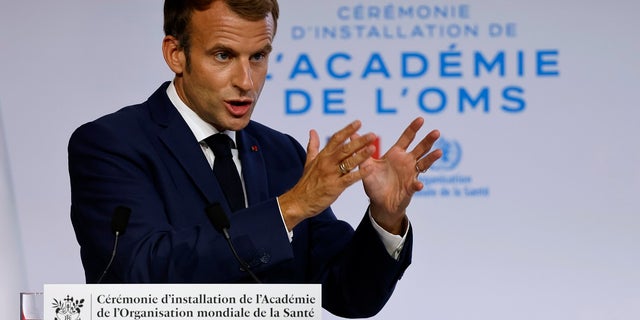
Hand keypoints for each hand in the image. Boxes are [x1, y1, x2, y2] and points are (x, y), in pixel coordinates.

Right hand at [279, 120, 376, 229]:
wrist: (299, 201)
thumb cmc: (306, 182)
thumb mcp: (308, 161)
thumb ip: (313, 146)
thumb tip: (312, 131)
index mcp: (322, 156)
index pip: (336, 139)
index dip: (348, 130)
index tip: (358, 122)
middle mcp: (327, 162)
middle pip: (345, 148)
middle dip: (359, 141)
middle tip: (372, 135)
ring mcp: (331, 174)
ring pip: (348, 162)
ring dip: (361, 155)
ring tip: (373, 148)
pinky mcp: (335, 187)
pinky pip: (349, 179)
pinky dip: (360, 173)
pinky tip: (370, 169)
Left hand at [359, 117, 441, 233]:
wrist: (379, 203)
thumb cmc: (375, 183)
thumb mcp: (366, 166)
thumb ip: (362, 151)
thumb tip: (352, 133)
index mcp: (396, 154)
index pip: (407, 138)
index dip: (413, 129)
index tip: (421, 119)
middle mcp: (406, 162)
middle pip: (420, 149)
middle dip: (428, 140)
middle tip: (436, 132)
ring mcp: (411, 174)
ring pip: (424, 164)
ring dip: (431, 158)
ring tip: (439, 152)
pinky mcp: (410, 188)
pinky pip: (415, 185)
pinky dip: (418, 185)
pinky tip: (419, 184)